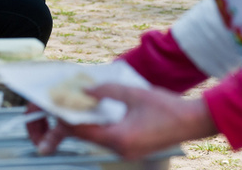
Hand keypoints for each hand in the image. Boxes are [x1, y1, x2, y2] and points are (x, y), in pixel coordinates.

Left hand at [29, 85, 216, 159]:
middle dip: (62, 126)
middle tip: (46, 114)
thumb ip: (107, 90)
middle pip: (83, 137)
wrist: (195, 122)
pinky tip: (86, 114)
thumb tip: (85, 90)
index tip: (48, 107)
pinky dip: (92, 126)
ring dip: (77, 125)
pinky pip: (104, 137)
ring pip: (92, 138)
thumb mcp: (135, 94)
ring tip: (61, 112)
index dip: (62, 118)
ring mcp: (125, 151)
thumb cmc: (168, 108)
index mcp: (119, 138)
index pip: (81, 130)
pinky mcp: (130, 148)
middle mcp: (119, 149)